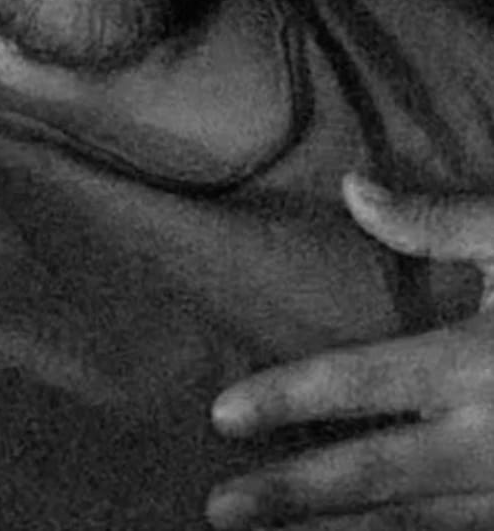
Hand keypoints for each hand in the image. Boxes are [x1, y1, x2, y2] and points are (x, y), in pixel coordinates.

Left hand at [205, 173, 493, 529]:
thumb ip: (435, 222)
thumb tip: (350, 187)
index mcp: (475, 365)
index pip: (357, 385)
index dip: (285, 398)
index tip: (222, 415)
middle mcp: (491, 440)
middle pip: (372, 476)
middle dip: (293, 496)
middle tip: (218, 512)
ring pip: (416, 527)